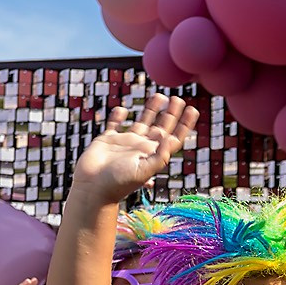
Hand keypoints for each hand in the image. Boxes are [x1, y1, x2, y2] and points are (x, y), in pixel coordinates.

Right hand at [71, 94, 199, 202]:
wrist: (93, 188)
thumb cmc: (119, 183)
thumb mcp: (143, 171)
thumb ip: (159, 156)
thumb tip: (171, 138)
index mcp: (152, 154)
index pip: (173, 138)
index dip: (184, 125)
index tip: (192, 109)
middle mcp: (141, 147)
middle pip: (161, 127)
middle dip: (170, 113)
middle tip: (178, 98)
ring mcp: (125, 143)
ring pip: (142, 122)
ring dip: (151, 110)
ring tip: (160, 96)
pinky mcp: (108, 139)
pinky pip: (115, 124)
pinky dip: (118, 116)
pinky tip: (123, 109)